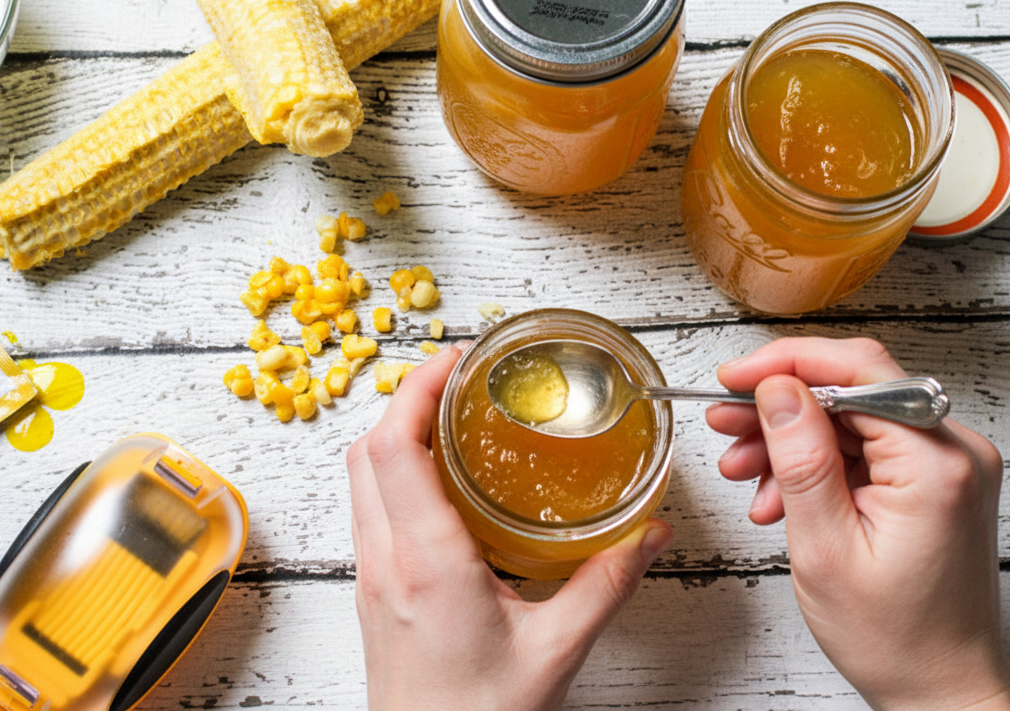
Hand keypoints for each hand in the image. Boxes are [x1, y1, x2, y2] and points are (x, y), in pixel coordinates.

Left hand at [347, 343, 671, 710]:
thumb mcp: (556, 651)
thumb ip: (605, 585)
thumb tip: (648, 536)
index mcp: (426, 562)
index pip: (394, 448)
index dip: (416, 387)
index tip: (456, 359)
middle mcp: (385, 560)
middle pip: (367, 449)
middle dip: (406, 397)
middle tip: (458, 377)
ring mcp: (371, 575)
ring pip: (361, 477)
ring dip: (396, 433)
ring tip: (450, 415)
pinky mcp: (373, 590)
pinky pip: (370, 507)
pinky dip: (394, 472)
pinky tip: (440, 481)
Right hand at [710, 337, 1009, 710]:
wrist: (939, 688)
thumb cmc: (895, 637)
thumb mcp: (825, 547)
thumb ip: (802, 459)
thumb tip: (778, 389)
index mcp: (937, 463)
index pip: (859, 370)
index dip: (786, 364)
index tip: (733, 376)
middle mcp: (953, 452)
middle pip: (851, 390)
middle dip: (780, 407)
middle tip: (724, 423)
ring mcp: (946, 466)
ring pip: (850, 419)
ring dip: (790, 441)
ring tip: (743, 471)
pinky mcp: (932, 481)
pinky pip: (863, 448)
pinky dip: (815, 465)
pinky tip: (778, 495)